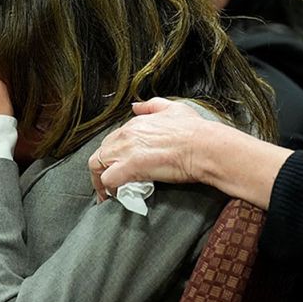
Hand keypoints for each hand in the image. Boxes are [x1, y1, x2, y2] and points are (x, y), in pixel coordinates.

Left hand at [89, 98, 206, 200]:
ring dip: (100, 180)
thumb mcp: (174, 108)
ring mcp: (126, 150)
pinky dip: (109, 188)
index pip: (113, 139)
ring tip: (109, 193)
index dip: (114, 155)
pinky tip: (117, 195)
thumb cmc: (195, 131)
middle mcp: (127, 134)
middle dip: (102, 168)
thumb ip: (152, 105)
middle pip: (101, 152)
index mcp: (135, 123)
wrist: (205, 146)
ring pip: (97, 165)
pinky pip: (107, 180)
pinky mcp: (130, 167)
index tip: (118, 165)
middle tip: (109, 182)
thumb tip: (136, 106)